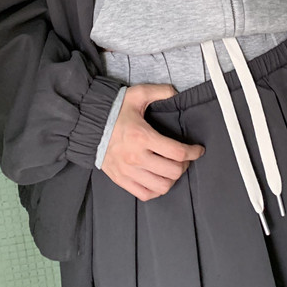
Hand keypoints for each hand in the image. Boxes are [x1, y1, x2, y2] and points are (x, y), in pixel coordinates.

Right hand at [101, 83, 205, 201]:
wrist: (88, 125)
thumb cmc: (114, 110)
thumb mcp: (137, 94)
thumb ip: (160, 91)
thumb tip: (176, 93)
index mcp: (142, 136)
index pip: (177, 152)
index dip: (193, 152)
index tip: (198, 149)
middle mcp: (136, 157)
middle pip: (173, 171)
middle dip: (185, 164)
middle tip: (184, 158)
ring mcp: (128, 171)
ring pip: (161, 186)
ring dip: (172, 179)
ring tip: (172, 168)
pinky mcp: (121, 179)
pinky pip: (145, 194)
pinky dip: (157, 190)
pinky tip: (159, 180)